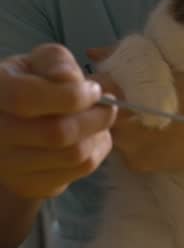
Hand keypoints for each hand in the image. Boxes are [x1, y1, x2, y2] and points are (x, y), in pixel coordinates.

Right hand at [0, 44, 116, 198]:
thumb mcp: (41, 62)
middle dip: (95, 118)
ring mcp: (7, 165)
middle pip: (57, 133)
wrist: (17, 122)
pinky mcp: (28, 185)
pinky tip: (91, 138)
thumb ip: (56, 62)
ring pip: (73, 156)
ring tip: (99, 121)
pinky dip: (96, 152)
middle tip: (109, 107)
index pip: (26, 98)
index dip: (70, 95)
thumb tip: (69, 79)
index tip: (94, 90)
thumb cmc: (34, 84)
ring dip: (98, 136)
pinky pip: (78, 172)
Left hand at [87, 46, 183, 171]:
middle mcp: (119, 127)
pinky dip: (132, 139)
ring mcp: (127, 150)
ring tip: (142, 112)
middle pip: (96, 114)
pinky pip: (125, 150)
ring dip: (119, 123)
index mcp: (123, 96)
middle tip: (128, 96)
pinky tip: (152, 131)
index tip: (110, 79)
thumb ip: (124, 57)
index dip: (97, 83)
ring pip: (110, 132)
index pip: (92, 89)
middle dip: (107, 104)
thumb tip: (92, 52)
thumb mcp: (164, 64)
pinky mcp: (138, 165)